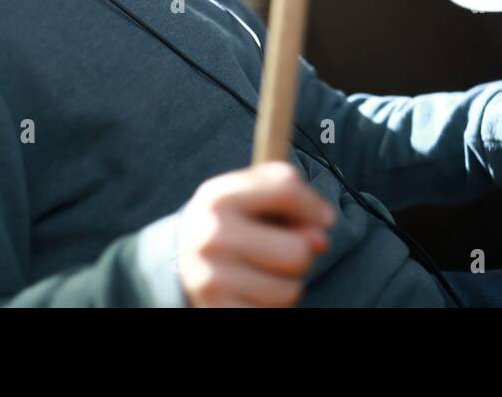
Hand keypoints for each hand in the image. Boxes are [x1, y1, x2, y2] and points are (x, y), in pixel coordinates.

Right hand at [178, 161, 336, 306]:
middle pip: (298, 250)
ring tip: (262, 269)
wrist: (177, 260)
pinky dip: (272, 304)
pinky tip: (253, 290)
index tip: (324, 218)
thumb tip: (320, 237)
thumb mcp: (248, 196)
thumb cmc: (228, 222)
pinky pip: (275, 312)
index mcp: (219, 197)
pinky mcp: (219, 311)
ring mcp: (212, 278)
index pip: (286, 190)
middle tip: (280, 249)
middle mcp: (212, 236)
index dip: (315, 206)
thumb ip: (288, 199)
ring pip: (290, 289)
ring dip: (287, 282)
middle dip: (300, 252)